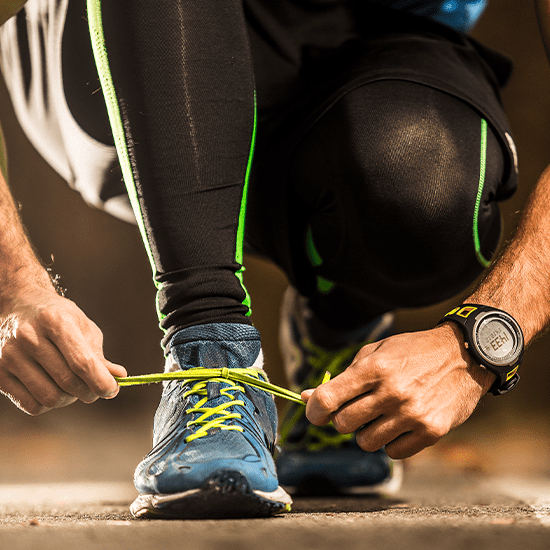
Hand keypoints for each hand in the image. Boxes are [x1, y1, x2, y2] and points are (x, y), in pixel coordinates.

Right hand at [0, 286, 126, 414]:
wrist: (18, 305)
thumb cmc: (57, 316)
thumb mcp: (82, 325)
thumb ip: (98, 354)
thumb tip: (119, 376)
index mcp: (55, 321)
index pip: (81, 362)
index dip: (101, 381)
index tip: (112, 390)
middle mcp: (28, 337)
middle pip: (67, 381)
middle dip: (89, 391)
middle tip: (96, 389)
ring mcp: (9, 356)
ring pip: (50, 398)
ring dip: (69, 399)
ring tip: (73, 387)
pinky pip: (31, 405)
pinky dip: (49, 404)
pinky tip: (54, 389)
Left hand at [302, 324, 494, 458]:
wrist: (464, 354)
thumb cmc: (413, 351)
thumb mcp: (376, 352)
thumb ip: (343, 376)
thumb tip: (308, 397)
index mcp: (374, 368)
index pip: (328, 398)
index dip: (314, 410)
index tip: (315, 413)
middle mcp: (392, 392)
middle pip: (343, 424)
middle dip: (342, 419)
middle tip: (354, 409)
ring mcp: (412, 414)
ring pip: (366, 442)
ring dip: (366, 432)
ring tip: (380, 415)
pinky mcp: (431, 431)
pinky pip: (393, 452)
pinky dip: (390, 442)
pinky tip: (398, 424)